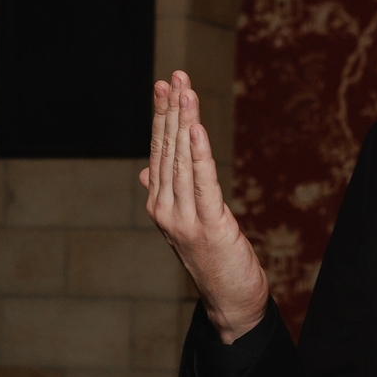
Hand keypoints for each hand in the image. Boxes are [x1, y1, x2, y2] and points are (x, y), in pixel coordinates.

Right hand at [142, 72, 269, 343]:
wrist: (230, 300)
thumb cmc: (212, 259)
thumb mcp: (187, 224)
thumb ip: (169, 193)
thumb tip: (146, 171)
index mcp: (160, 204)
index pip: (159, 150)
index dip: (162, 116)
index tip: (165, 84)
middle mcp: (166, 209)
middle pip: (168, 149)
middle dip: (172, 110)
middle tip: (176, 75)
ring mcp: (184, 218)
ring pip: (183, 160)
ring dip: (185, 122)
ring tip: (186, 91)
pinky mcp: (209, 225)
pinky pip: (203, 182)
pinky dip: (198, 153)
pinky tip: (196, 128)